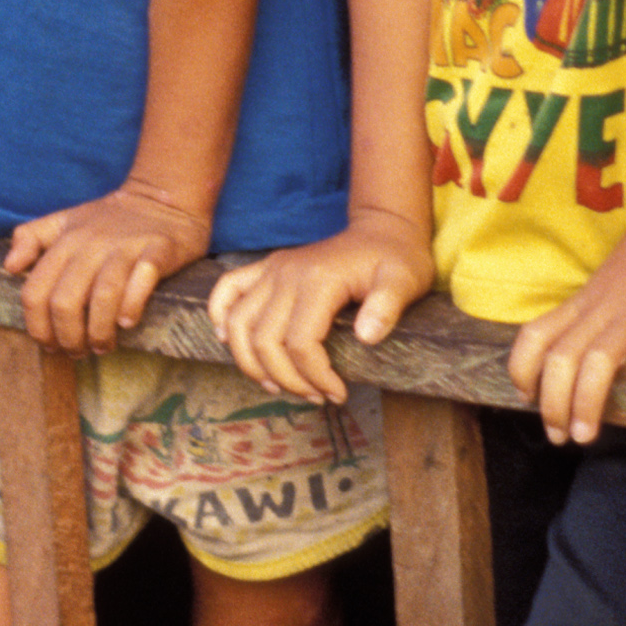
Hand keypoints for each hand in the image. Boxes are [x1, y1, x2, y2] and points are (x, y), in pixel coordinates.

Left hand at [4, 181, 212, 354]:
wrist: (164, 196)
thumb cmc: (110, 218)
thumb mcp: (65, 220)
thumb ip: (31, 238)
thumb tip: (10, 267)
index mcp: (66, 240)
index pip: (35, 291)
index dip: (37, 327)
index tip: (50, 344)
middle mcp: (92, 243)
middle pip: (65, 301)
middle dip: (68, 337)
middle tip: (78, 352)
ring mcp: (126, 247)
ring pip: (102, 296)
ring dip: (99, 332)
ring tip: (102, 346)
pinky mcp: (159, 249)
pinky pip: (142, 281)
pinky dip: (132, 306)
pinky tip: (127, 323)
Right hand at [209, 217, 433, 405]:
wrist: (382, 228)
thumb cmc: (396, 258)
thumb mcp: (405, 280)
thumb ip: (387, 306)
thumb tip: (366, 337)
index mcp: (318, 280)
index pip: (300, 343)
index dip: (315, 377)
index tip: (337, 394)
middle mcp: (286, 273)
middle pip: (265, 340)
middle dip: (287, 380)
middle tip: (315, 397)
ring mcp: (272, 269)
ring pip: (239, 324)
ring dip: (251, 363)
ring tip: (279, 386)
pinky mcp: (267, 268)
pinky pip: (228, 289)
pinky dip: (220, 316)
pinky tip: (227, 341)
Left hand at [507, 200, 625, 443]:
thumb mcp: (606, 286)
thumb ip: (591, 318)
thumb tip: (578, 361)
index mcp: (582, 304)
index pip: (533, 337)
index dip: (521, 371)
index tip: (527, 400)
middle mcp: (600, 312)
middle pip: (560, 359)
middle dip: (552, 405)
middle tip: (560, 437)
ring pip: (596, 361)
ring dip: (586, 403)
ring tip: (587, 436)